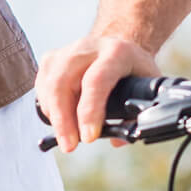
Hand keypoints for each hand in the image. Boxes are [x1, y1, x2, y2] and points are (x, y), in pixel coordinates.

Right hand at [35, 32, 160, 151]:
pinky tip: (61, 121)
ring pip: (49, 85)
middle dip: (63, 119)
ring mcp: (66, 51)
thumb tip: (117, 140)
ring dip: (55, 117)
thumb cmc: (134, 70)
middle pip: (63, 82)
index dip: (90, 111)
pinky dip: (49, 108)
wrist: (119, 44)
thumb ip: (137, 114)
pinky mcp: (51, 59)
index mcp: (116, 52)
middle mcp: (87, 47)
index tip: (89, 137)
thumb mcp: (148, 88)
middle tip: (69, 146)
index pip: (96, 80)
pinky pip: (42, 87)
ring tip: (68, 138)